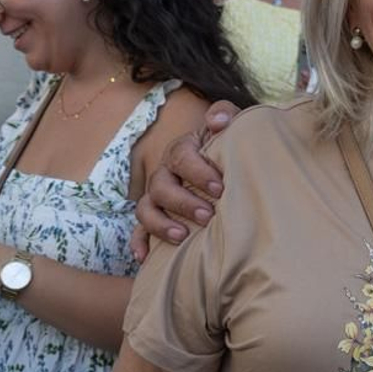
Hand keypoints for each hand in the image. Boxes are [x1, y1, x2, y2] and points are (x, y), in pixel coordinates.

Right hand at [131, 101, 236, 260]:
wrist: (228, 165)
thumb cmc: (231, 147)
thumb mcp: (233, 125)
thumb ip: (226, 113)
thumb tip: (218, 122)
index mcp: (183, 149)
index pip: (182, 156)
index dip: (198, 172)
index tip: (219, 189)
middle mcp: (166, 172)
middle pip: (161, 185)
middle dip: (182, 202)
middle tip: (207, 216)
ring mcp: (157, 196)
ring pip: (146, 209)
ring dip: (160, 223)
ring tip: (182, 236)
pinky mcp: (156, 217)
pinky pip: (139, 231)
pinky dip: (139, 243)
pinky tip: (145, 258)